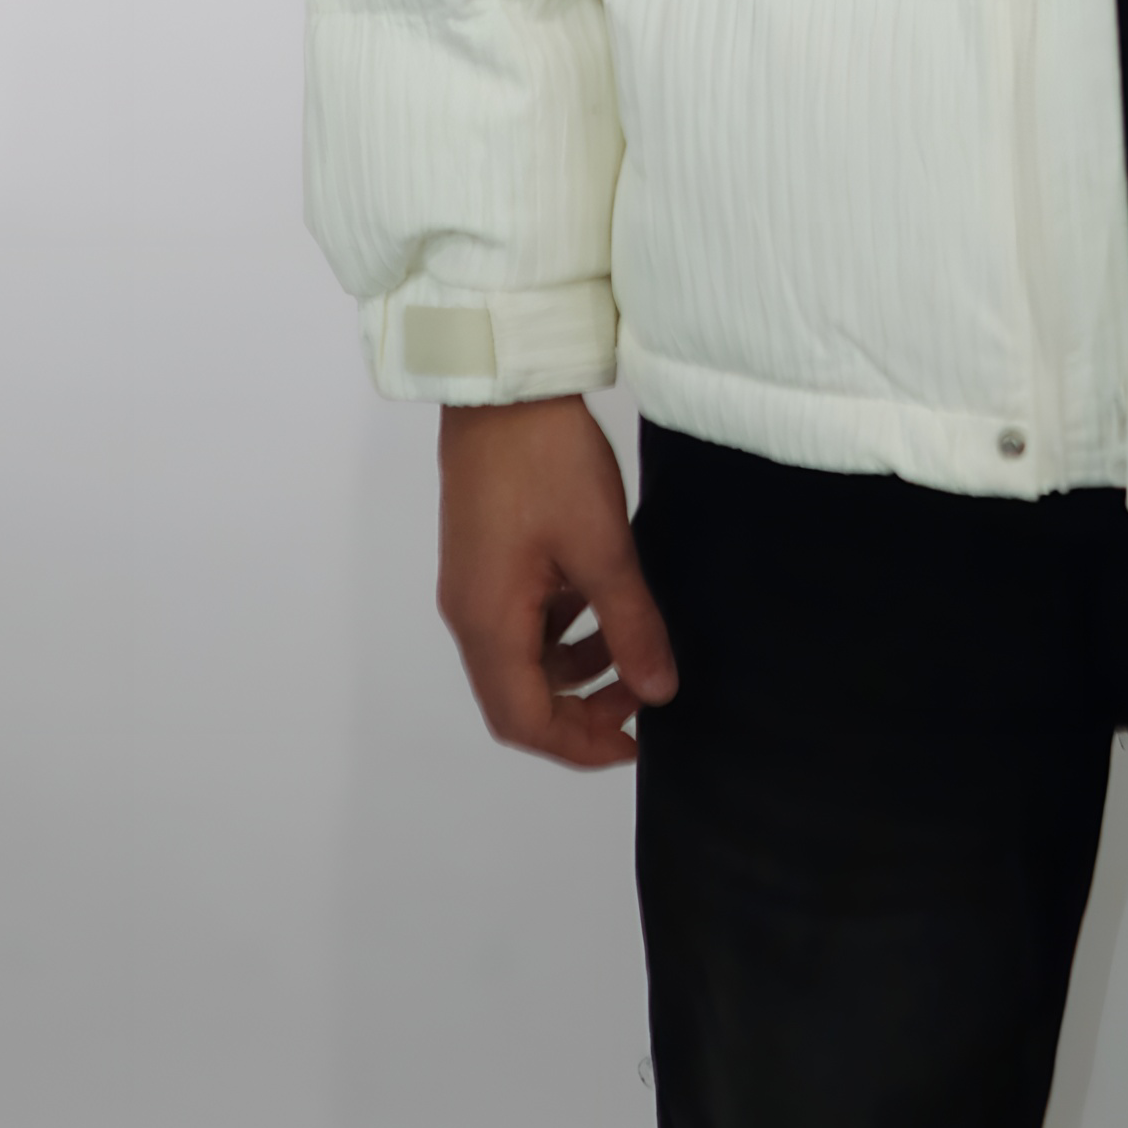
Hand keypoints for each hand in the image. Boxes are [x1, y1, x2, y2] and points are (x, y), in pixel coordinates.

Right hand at [437, 396, 678, 770]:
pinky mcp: (484, 555)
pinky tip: (602, 603)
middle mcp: (469, 613)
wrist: (504, 382)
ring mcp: (473, 582)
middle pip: (517, 697)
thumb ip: (631, 626)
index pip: (524, 721)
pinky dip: (561, 628)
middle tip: (641, 695)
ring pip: (520, 658)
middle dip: (580, 710)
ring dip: (574, 668)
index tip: (635, 744)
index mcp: (488, 622)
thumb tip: (658, 692)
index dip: (580, 745)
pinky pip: (519, 619)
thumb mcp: (604, 547)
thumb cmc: (547, 461)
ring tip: (632, 649)